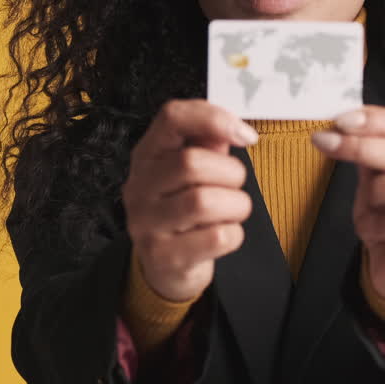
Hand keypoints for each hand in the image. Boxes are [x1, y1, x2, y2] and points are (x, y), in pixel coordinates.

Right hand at [121, 99, 259, 301]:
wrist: (165, 266)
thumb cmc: (184, 208)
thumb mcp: (192, 169)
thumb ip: (209, 142)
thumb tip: (235, 129)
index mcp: (147, 155)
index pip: (172, 117)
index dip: (213, 118)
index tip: (245, 135)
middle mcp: (139, 187)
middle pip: (192, 163)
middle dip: (231, 173)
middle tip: (234, 186)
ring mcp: (146, 224)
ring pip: (205, 202)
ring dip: (235, 205)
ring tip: (231, 210)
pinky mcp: (163, 257)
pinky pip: (216, 237)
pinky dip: (233, 234)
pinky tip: (222, 235)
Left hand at [311, 105, 384, 301]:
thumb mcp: (378, 178)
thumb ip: (372, 150)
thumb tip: (346, 123)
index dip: (381, 121)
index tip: (341, 119)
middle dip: (367, 147)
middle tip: (328, 143)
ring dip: (378, 191)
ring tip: (370, 205)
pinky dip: (374, 225)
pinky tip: (376, 233)